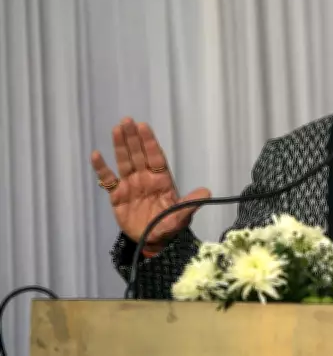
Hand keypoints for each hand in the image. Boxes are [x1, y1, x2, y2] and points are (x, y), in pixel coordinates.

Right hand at [91, 117, 209, 251]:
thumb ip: (191, 202)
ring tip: (116, 129)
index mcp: (162, 179)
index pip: (155, 156)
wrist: (153, 241)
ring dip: (120, 146)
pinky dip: (102, 168)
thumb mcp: (182, 215)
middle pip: (138, 154)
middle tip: (127, 120)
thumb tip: (207, 192)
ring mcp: (131, 185)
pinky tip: (96, 155)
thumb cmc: (170, 224)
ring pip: (124, 162)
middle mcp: (145, 178)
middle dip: (133, 138)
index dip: (149, 142)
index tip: (144, 126)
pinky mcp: (117, 196)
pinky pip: (108, 179)